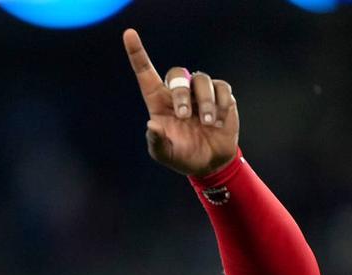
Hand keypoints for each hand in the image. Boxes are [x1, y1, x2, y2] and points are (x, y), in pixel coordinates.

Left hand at [122, 28, 238, 176]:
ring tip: (208, 124)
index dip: (137, 54)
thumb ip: (156, 141)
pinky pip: (222, 88)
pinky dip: (221, 106)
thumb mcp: (164, 154)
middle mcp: (178, 93)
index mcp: (159, 102)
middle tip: (185, 116)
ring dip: (205, 102)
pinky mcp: (221, 95)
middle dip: (180, 93)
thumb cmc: (182, 156)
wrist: (210, 163)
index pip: (146, 73)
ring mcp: (200, 92)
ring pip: (201, 79)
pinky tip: (219, 123)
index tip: (129, 34)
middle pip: (176, 75)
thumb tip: (152, 125)